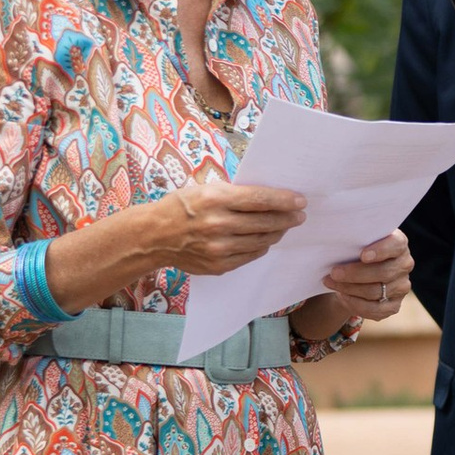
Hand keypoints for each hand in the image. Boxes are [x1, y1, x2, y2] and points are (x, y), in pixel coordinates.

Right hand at [153, 174, 307, 275]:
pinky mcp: (218, 265)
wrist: (154, 236)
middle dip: (287, 218)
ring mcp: (219, 248)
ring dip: (276, 233)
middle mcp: (218, 224)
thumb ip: (233, 194)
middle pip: (265, 222)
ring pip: (260, 241)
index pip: (260, 199)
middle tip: (299, 216)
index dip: (284, 200)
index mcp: (215, 199)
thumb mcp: (204, 189)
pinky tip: (265, 240)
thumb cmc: (181, 207)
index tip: (300, 200)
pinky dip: (261, 247)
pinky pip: (250, 256)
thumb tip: (268, 197)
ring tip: (283, 227)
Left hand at [307, 231, 413, 327]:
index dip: (381, 250)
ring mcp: (402, 286)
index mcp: (399, 244)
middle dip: (355, 274)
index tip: (363, 255)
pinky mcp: (394, 305)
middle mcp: (405, 264)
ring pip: (375, 291)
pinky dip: (355, 303)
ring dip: (349, 288)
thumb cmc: (357, 252)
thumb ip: (355, 241)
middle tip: (334, 273)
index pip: (396, 245)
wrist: (359, 274)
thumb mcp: (358, 242)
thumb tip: (338, 245)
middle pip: (382, 272)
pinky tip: (342, 296)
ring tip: (331, 283)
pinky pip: (374, 309)